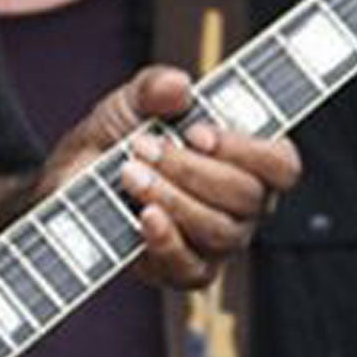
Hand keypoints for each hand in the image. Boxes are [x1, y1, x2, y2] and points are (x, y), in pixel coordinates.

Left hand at [48, 66, 300, 289]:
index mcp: (246, 160)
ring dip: (172, 198)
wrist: (75, 175)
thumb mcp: (134, 99)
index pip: (281, 165)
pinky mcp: (184, 270)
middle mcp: (242, 206)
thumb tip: (179, 86)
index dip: (247, 150)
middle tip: (143, 146)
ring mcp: (217, 242)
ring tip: (129, 173)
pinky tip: (144, 217)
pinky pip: (190, 267)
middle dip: (191, 169)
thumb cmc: (118, 135)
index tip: (197, 132)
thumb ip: (157, 86)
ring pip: (219, 231)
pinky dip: (167, 241)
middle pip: (247, 196)